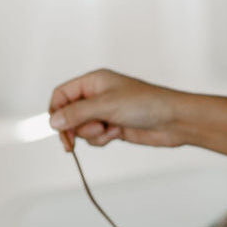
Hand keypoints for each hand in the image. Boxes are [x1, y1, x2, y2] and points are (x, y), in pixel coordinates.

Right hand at [48, 69, 183, 150]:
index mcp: (93, 82)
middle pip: (69, 114)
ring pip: (82, 128)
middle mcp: (97, 95)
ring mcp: (105, 112)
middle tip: (71, 144)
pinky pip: (95, 137)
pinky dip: (102, 139)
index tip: (58, 129)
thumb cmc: (146, 104)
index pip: (62, 95)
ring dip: (91, 134)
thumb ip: (77, 113)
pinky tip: (116, 134)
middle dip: (73, 128)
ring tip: (108, 130)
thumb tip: (53, 121)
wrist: (173, 121)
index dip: (56, 112)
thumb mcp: (106, 106)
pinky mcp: (113, 127)